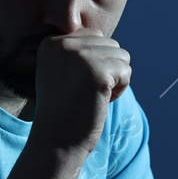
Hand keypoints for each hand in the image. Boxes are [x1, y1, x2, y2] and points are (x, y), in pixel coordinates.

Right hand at [31, 32, 130, 154]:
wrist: (56, 141)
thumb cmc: (63, 109)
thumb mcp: (61, 71)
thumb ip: (78, 51)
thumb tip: (106, 40)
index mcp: (51, 41)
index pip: (93, 37)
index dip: (93, 64)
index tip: (75, 85)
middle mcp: (63, 44)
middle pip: (109, 44)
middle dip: (106, 70)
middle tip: (85, 93)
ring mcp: (81, 56)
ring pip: (121, 55)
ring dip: (115, 79)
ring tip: (93, 96)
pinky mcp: (99, 72)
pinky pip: (126, 71)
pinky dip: (120, 90)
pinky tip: (100, 101)